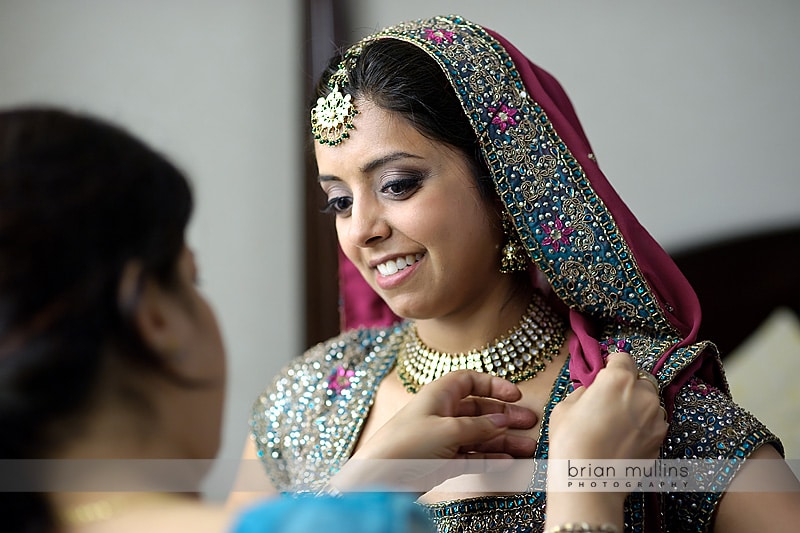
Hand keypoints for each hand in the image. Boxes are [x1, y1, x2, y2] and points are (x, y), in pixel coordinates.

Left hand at [332, 370, 536, 491]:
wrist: (380, 478)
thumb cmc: (407, 444)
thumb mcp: (448, 430)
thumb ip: (479, 426)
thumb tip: (503, 420)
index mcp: (438, 395)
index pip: (469, 381)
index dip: (493, 385)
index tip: (515, 394)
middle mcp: (442, 414)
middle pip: (479, 409)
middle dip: (505, 415)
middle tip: (530, 422)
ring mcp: (443, 438)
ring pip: (479, 435)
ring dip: (504, 440)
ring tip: (528, 447)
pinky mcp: (442, 461)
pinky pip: (473, 456)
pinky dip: (491, 457)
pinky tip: (508, 461)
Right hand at [544, 352, 668, 530]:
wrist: (589, 482)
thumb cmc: (570, 441)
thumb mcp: (565, 407)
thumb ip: (583, 392)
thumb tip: (591, 392)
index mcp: (618, 380)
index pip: (623, 358)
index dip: (612, 363)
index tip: (606, 371)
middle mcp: (643, 395)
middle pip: (640, 380)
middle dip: (628, 386)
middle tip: (609, 400)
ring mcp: (656, 420)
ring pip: (650, 403)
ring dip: (637, 406)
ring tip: (617, 422)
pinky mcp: (660, 441)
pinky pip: (653, 424)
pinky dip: (642, 426)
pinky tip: (624, 438)